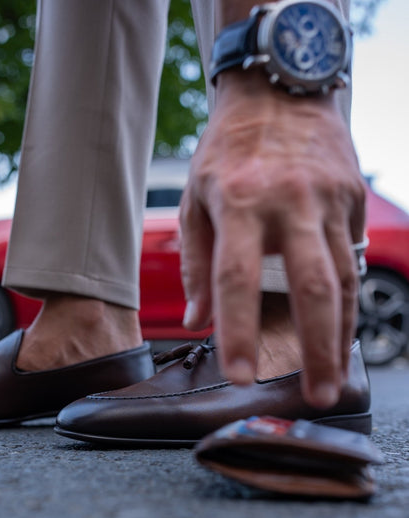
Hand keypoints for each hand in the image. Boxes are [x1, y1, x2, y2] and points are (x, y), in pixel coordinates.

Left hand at [179, 70, 365, 407]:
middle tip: (315, 395)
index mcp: (239, 202)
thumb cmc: (228, 149)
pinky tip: (340, 335)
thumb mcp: (195, 198)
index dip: (238, 332)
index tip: (240, 376)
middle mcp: (290, 202)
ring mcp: (329, 200)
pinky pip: (351, 260)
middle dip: (318, 349)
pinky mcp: (353, 200)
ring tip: (333, 379)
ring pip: (344, 281)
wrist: (280, 90)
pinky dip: (347, 303)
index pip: (237, 279)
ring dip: (341, 337)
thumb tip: (198, 320)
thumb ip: (195, 262)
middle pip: (313, 288)